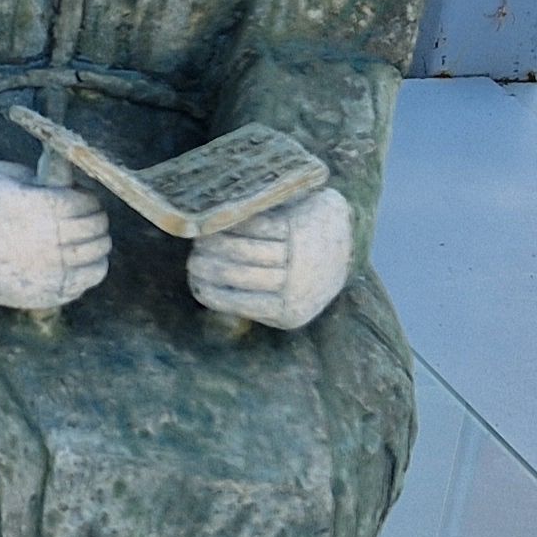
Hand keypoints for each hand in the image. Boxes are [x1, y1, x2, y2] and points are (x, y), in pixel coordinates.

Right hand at [0, 161, 110, 311]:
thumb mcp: (2, 176)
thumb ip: (36, 179)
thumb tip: (63, 181)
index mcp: (49, 206)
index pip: (89, 202)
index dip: (86, 199)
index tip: (81, 200)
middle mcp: (56, 239)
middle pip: (96, 229)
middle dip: (94, 221)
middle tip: (87, 219)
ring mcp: (53, 270)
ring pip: (97, 256)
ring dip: (95, 246)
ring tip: (86, 242)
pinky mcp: (48, 293)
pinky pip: (85, 282)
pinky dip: (89, 271)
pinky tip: (78, 264)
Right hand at [190, 186, 353, 330]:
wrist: (345, 240)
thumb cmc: (305, 274)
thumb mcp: (287, 302)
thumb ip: (255, 304)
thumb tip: (208, 295)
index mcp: (290, 312)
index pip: (237, 304)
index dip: (208, 291)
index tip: (193, 281)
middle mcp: (296, 286)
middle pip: (237, 275)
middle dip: (206, 267)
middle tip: (191, 260)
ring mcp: (299, 255)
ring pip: (245, 251)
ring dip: (216, 244)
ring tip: (202, 242)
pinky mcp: (299, 227)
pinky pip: (258, 226)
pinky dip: (236, 225)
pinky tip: (223, 224)